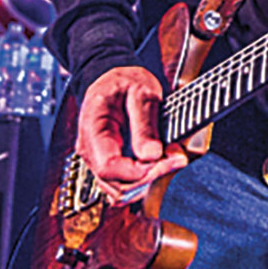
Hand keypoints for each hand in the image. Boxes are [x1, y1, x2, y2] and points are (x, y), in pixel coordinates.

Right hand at [77, 66, 186, 199]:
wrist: (115, 79)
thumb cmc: (125, 82)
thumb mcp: (140, 92)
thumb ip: (144, 123)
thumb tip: (151, 154)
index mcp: (92, 128)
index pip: (109, 166)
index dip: (139, 170)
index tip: (167, 158)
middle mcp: (90, 150)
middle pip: (115, 183)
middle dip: (149, 176)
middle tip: (177, 157)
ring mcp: (98, 159)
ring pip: (120, 189)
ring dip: (148, 180)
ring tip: (172, 157)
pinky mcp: (110, 163)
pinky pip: (124, 182)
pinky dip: (144, 177)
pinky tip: (162, 161)